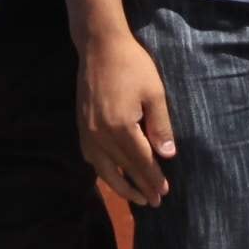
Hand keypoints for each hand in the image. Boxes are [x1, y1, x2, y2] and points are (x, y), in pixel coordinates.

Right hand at [77, 28, 177, 207]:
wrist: (99, 46)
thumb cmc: (132, 65)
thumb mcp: (154, 93)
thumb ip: (160, 126)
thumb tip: (167, 156)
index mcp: (120, 127)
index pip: (140, 161)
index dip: (152, 178)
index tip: (164, 192)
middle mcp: (100, 134)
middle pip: (123, 168)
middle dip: (140, 186)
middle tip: (154, 202)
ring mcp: (87, 131)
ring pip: (103, 168)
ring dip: (119, 185)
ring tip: (135, 197)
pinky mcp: (81, 126)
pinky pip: (91, 157)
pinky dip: (102, 171)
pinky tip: (111, 175)